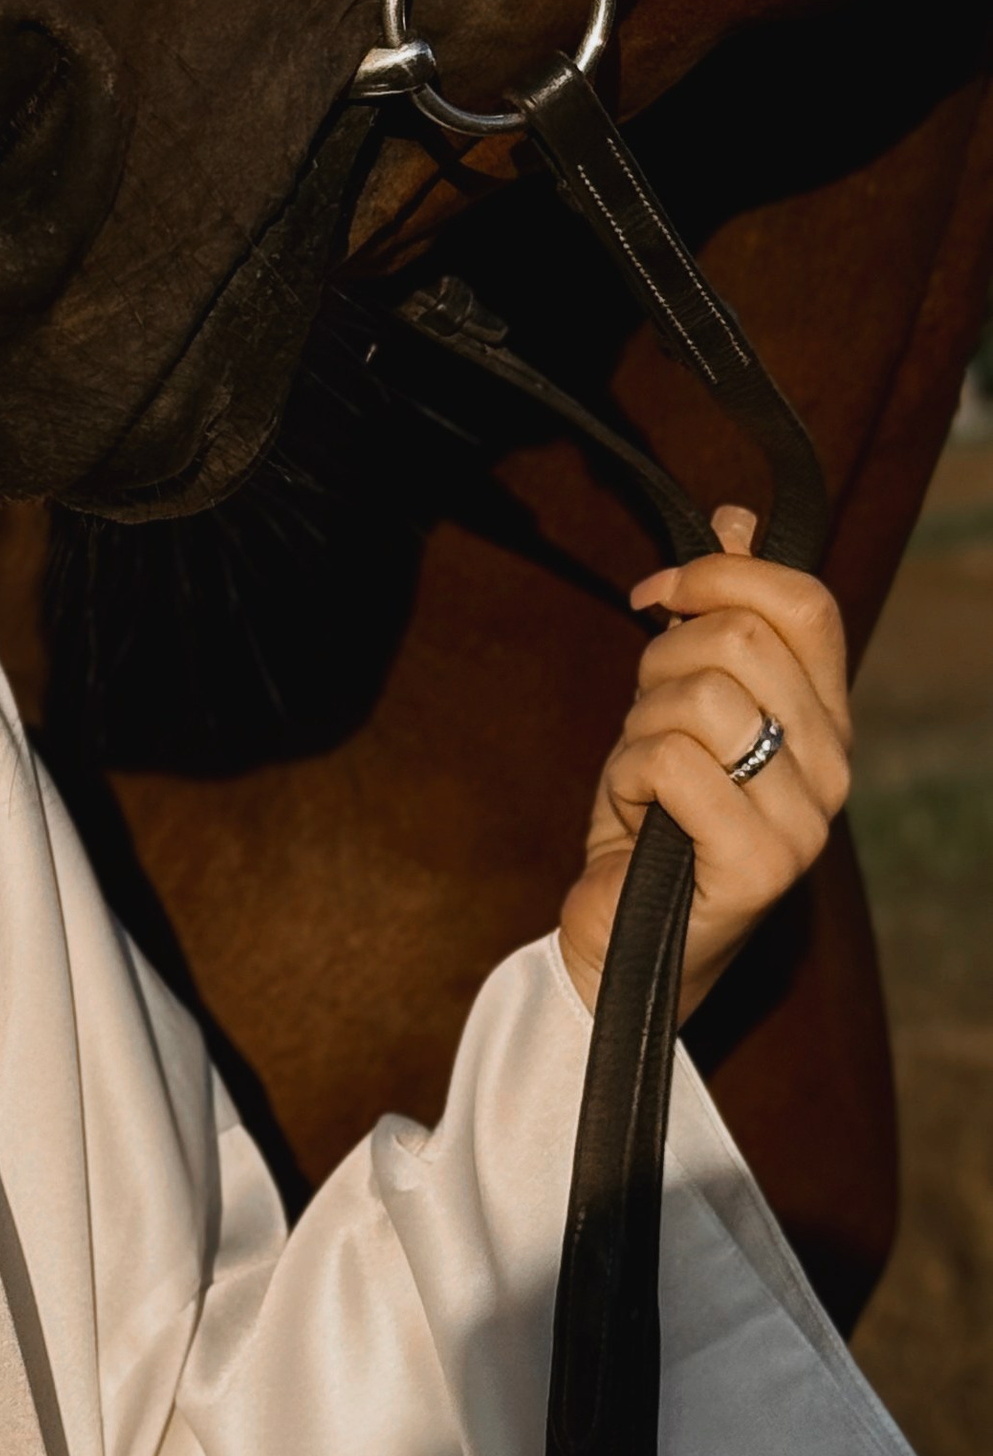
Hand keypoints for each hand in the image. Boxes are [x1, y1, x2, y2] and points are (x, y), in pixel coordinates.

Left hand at [559, 506, 849, 1019]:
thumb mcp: (678, 696)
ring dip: (639, 725)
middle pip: (741, 640)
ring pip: (699, 697)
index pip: (806, 603)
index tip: (657, 596)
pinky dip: (626, 777)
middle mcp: (832, 764)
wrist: (624, 937)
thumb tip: (735, 518)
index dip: (719, 575)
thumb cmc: (653, 815)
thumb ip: (715, 613)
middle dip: (661, 661)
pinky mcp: (760, 866)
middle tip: (646, 714)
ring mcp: (804, 820)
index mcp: (824, 716)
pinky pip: (669, 762)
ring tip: (643, 775)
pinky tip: (635, 816)